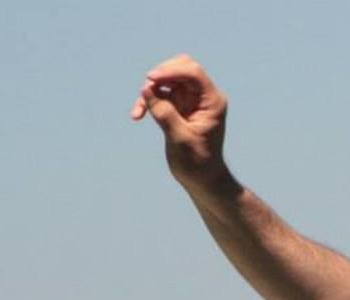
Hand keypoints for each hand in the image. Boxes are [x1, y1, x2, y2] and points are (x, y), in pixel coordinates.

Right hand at [131, 54, 230, 191]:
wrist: (202, 180)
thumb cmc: (197, 163)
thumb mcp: (180, 138)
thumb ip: (164, 113)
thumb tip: (146, 89)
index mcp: (212, 101)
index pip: (193, 73)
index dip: (171, 71)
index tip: (151, 79)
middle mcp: (203, 97)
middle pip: (181, 68)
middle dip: (161, 76)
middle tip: (146, 90)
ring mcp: (190, 100)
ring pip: (167, 79)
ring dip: (150, 90)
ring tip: (139, 111)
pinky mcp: (178, 107)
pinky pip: (160, 94)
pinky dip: (148, 101)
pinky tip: (137, 115)